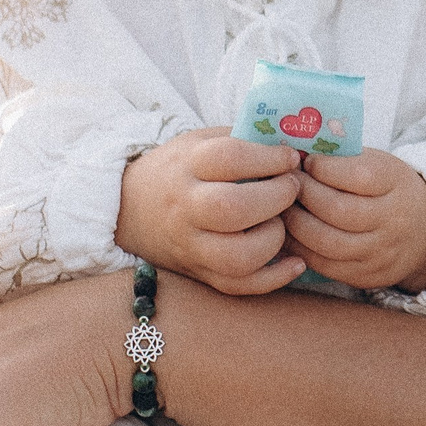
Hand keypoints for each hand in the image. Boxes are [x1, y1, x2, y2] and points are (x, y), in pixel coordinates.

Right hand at [115, 126, 305, 295]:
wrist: (130, 208)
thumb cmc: (179, 169)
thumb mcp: (201, 142)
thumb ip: (243, 140)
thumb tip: (296, 145)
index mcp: (186, 166)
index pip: (228, 159)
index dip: (268, 157)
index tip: (290, 157)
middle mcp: (185, 208)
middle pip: (232, 209)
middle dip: (276, 197)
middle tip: (292, 187)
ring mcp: (191, 246)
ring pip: (237, 256)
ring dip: (273, 239)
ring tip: (280, 221)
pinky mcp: (200, 273)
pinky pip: (238, 286)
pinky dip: (273, 278)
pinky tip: (295, 261)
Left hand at [282, 147, 425, 291]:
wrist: (425, 231)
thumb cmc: (387, 189)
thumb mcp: (378, 164)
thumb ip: (343, 159)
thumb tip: (293, 154)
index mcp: (395, 183)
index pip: (358, 176)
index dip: (324, 168)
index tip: (306, 161)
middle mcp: (393, 221)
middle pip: (339, 211)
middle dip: (303, 195)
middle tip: (286, 184)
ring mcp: (381, 252)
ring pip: (328, 243)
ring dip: (296, 224)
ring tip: (283, 208)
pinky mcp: (366, 276)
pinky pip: (325, 266)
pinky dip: (300, 248)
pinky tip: (289, 233)